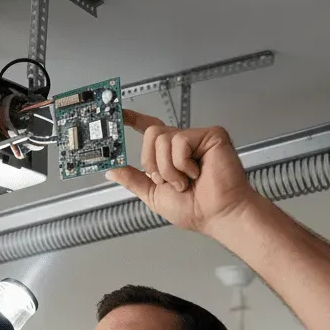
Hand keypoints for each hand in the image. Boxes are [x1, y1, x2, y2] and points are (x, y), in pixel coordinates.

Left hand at [106, 109, 258, 235]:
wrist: (217, 215)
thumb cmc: (195, 209)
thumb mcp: (154, 195)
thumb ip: (133, 180)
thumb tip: (113, 170)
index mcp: (170, 155)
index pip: (150, 129)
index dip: (133, 119)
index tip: (118, 114)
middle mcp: (182, 144)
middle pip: (151, 133)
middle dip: (152, 162)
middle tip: (166, 180)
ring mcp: (196, 138)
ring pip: (162, 139)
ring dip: (168, 169)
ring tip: (185, 181)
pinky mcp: (211, 135)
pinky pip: (180, 142)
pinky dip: (182, 164)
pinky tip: (195, 173)